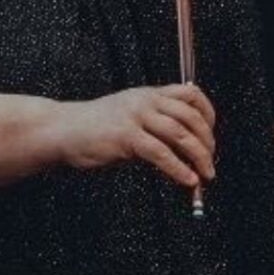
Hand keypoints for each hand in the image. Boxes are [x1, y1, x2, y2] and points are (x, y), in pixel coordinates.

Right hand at [57, 83, 216, 188]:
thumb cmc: (95, 128)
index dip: (208, 115)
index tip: (211, 136)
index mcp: (148, 94)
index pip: (191, 95)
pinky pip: (161, 153)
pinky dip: (178, 168)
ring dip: (198, 156)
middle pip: (190, 116)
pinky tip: (186, 179)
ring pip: (179, 134)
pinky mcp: (125, 136)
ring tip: (204, 174)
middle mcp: (145, 101)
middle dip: (206, 142)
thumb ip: (156, 129)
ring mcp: (135, 117)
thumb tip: (185, 155)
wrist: (62, 130)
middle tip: (209, 162)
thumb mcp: (130, 119)